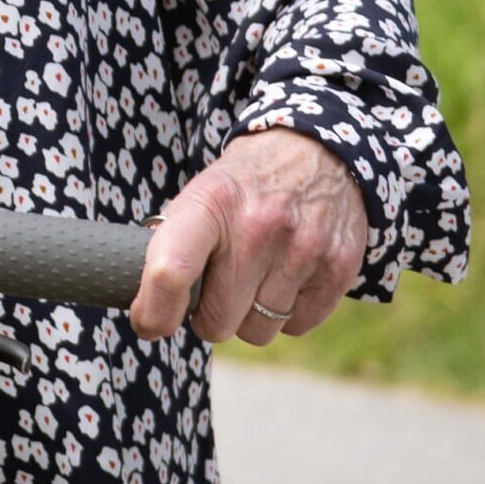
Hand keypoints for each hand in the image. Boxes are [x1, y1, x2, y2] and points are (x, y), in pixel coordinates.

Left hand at [131, 127, 369, 346]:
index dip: (154, 312)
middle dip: (209, 315)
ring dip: (249, 316)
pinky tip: (285, 278)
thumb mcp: (200, 195)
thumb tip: (146, 310)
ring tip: (254, 276)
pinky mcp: (338, 269)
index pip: (170, 273)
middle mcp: (258, 226)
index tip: (149, 325)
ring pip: (256, 331)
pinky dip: (286, 314)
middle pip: (217, 321)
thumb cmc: (243, 187)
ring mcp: (304, 249)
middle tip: (215, 287)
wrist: (317, 153)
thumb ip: (171, 248)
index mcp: (210, 202)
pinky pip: (296, 327)